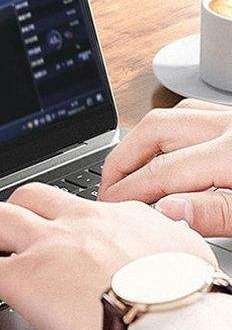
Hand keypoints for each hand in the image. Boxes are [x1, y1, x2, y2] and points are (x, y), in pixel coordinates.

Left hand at [0, 184, 215, 329]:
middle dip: (0, 218)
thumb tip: (163, 248)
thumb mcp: (180, 256)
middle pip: (22, 198)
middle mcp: (75, 223)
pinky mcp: (23, 279)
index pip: (66, 204)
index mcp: (113, 217)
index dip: (43, 218)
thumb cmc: (182, 302)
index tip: (38, 235)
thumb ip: (160, 244)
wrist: (172, 323)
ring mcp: (46, 247)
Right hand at [99, 99, 231, 235]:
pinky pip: (192, 115)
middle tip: (109, 190)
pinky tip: (161, 158)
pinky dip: (166, 135)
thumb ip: (213, 214)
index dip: (128, 191)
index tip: (110, 208)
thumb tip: (167, 211)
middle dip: (122, 160)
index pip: (162, 170)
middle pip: (155, 129)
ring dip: (140, 144)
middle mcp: (231, 126)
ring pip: (171, 116)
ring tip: (128, 175)